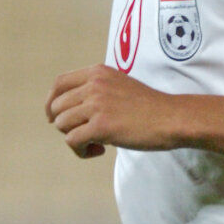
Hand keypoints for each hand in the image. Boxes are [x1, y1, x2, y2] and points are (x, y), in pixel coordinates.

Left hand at [46, 64, 178, 157]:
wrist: (171, 118)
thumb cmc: (149, 107)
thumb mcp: (119, 85)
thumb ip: (96, 90)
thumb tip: (69, 110)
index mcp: (98, 72)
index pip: (59, 83)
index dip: (51, 102)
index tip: (53, 117)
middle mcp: (94, 85)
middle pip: (58, 108)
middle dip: (67, 125)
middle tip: (87, 134)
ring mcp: (96, 105)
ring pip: (62, 125)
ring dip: (75, 139)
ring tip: (96, 143)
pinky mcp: (101, 126)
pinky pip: (73, 141)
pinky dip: (82, 151)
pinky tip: (100, 150)